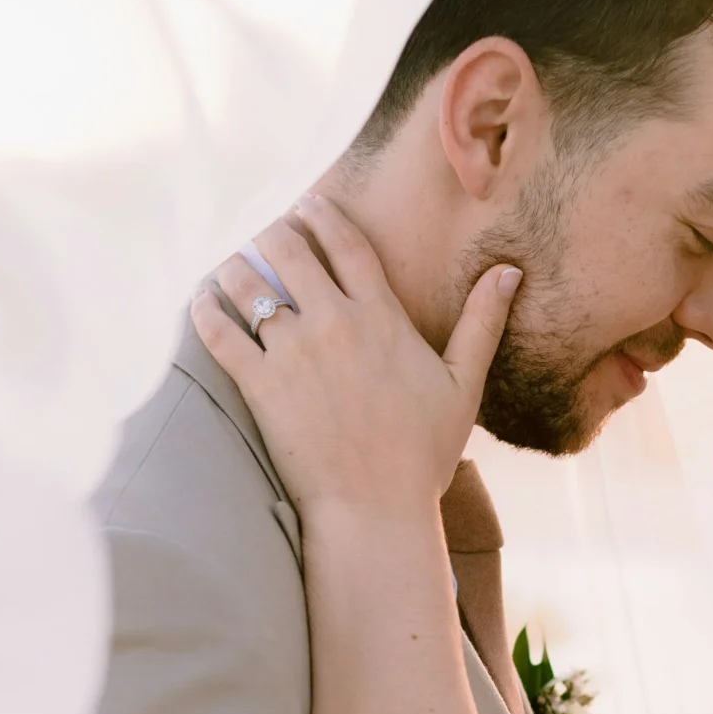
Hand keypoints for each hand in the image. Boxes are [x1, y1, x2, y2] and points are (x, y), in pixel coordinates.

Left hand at [190, 192, 520, 518]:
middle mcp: (333, 324)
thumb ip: (482, 323)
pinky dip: (205, 311)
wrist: (376, 508)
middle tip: (268, 235)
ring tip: (233, 268)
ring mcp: (292, 353)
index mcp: (381, 317)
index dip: (323, 216)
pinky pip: (219, 333)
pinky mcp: (260, 386)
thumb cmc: (424, 454)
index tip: (308, 205)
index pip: (345, 243)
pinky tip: (202, 303)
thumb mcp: (464, 385)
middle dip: (274, 233)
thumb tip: (510, 271)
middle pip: (289, 250)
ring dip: (236, 268)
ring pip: (248, 284)